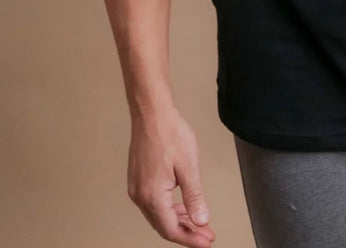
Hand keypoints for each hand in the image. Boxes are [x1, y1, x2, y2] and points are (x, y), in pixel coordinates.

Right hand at [127, 108, 215, 247]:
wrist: (152, 113)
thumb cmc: (169, 133)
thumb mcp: (188, 166)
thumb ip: (195, 197)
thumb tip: (201, 220)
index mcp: (152, 195)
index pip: (171, 229)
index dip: (191, 238)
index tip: (207, 241)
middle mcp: (140, 195)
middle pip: (163, 226)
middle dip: (187, 232)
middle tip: (206, 234)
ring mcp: (137, 187)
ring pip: (158, 216)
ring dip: (178, 221)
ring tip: (198, 222)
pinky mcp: (138, 179)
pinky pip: (153, 204)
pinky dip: (169, 209)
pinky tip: (181, 206)